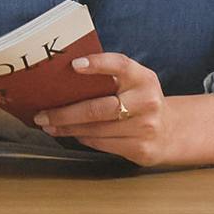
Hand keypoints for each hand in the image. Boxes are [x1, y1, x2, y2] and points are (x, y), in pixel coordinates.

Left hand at [34, 53, 213, 169]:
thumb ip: (108, 77)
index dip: (98, 64)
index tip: (74, 65)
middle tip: (41, 114)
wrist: (171, 131)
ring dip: (68, 128)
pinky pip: (102, 144)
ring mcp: (146, 127)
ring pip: (96, 129)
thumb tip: (62, 76)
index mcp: (143, 78)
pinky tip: (72, 134)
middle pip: (99, 108)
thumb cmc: (139, 101)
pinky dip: (83, 138)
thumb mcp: (133, 83)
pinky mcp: (141, 149)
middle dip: (65, 113)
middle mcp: (147, 101)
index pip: (120, 65)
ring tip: (49, 125)